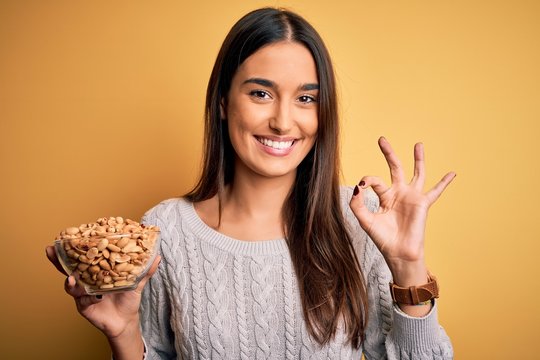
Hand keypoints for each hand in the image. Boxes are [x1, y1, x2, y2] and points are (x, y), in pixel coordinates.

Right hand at [45, 245, 159, 338]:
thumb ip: (145, 270)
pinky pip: (81, 299)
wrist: (126, 320)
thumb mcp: (137, 282)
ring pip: (70, 283)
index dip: (75, 246)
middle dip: (58, 258)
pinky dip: (85, 296)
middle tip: (51, 248)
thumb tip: (157, 256)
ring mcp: (82, 292)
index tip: (66, 236)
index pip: (84, 256)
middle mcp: (86, 279)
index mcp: (97, 269)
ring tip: (71, 277)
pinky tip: (91, 294)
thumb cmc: (128, 298)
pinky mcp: (83, 305)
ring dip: (69, 279)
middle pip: (69, 267)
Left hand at [349, 137, 454, 285]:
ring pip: (417, 173)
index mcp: (384, 196)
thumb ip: (357, 204)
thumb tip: (357, 187)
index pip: (374, 181)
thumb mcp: (365, 220)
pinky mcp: (423, 204)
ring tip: (418, 144)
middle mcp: (398, 193)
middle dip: (388, 153)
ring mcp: (412, 197)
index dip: (367, 180)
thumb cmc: (382, 238)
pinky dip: (444, 182)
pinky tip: (453, 173)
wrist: (398, 253)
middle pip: (394, 168)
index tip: (362, 185)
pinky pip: (435, 191)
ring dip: (418, 159)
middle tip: (381, 139)